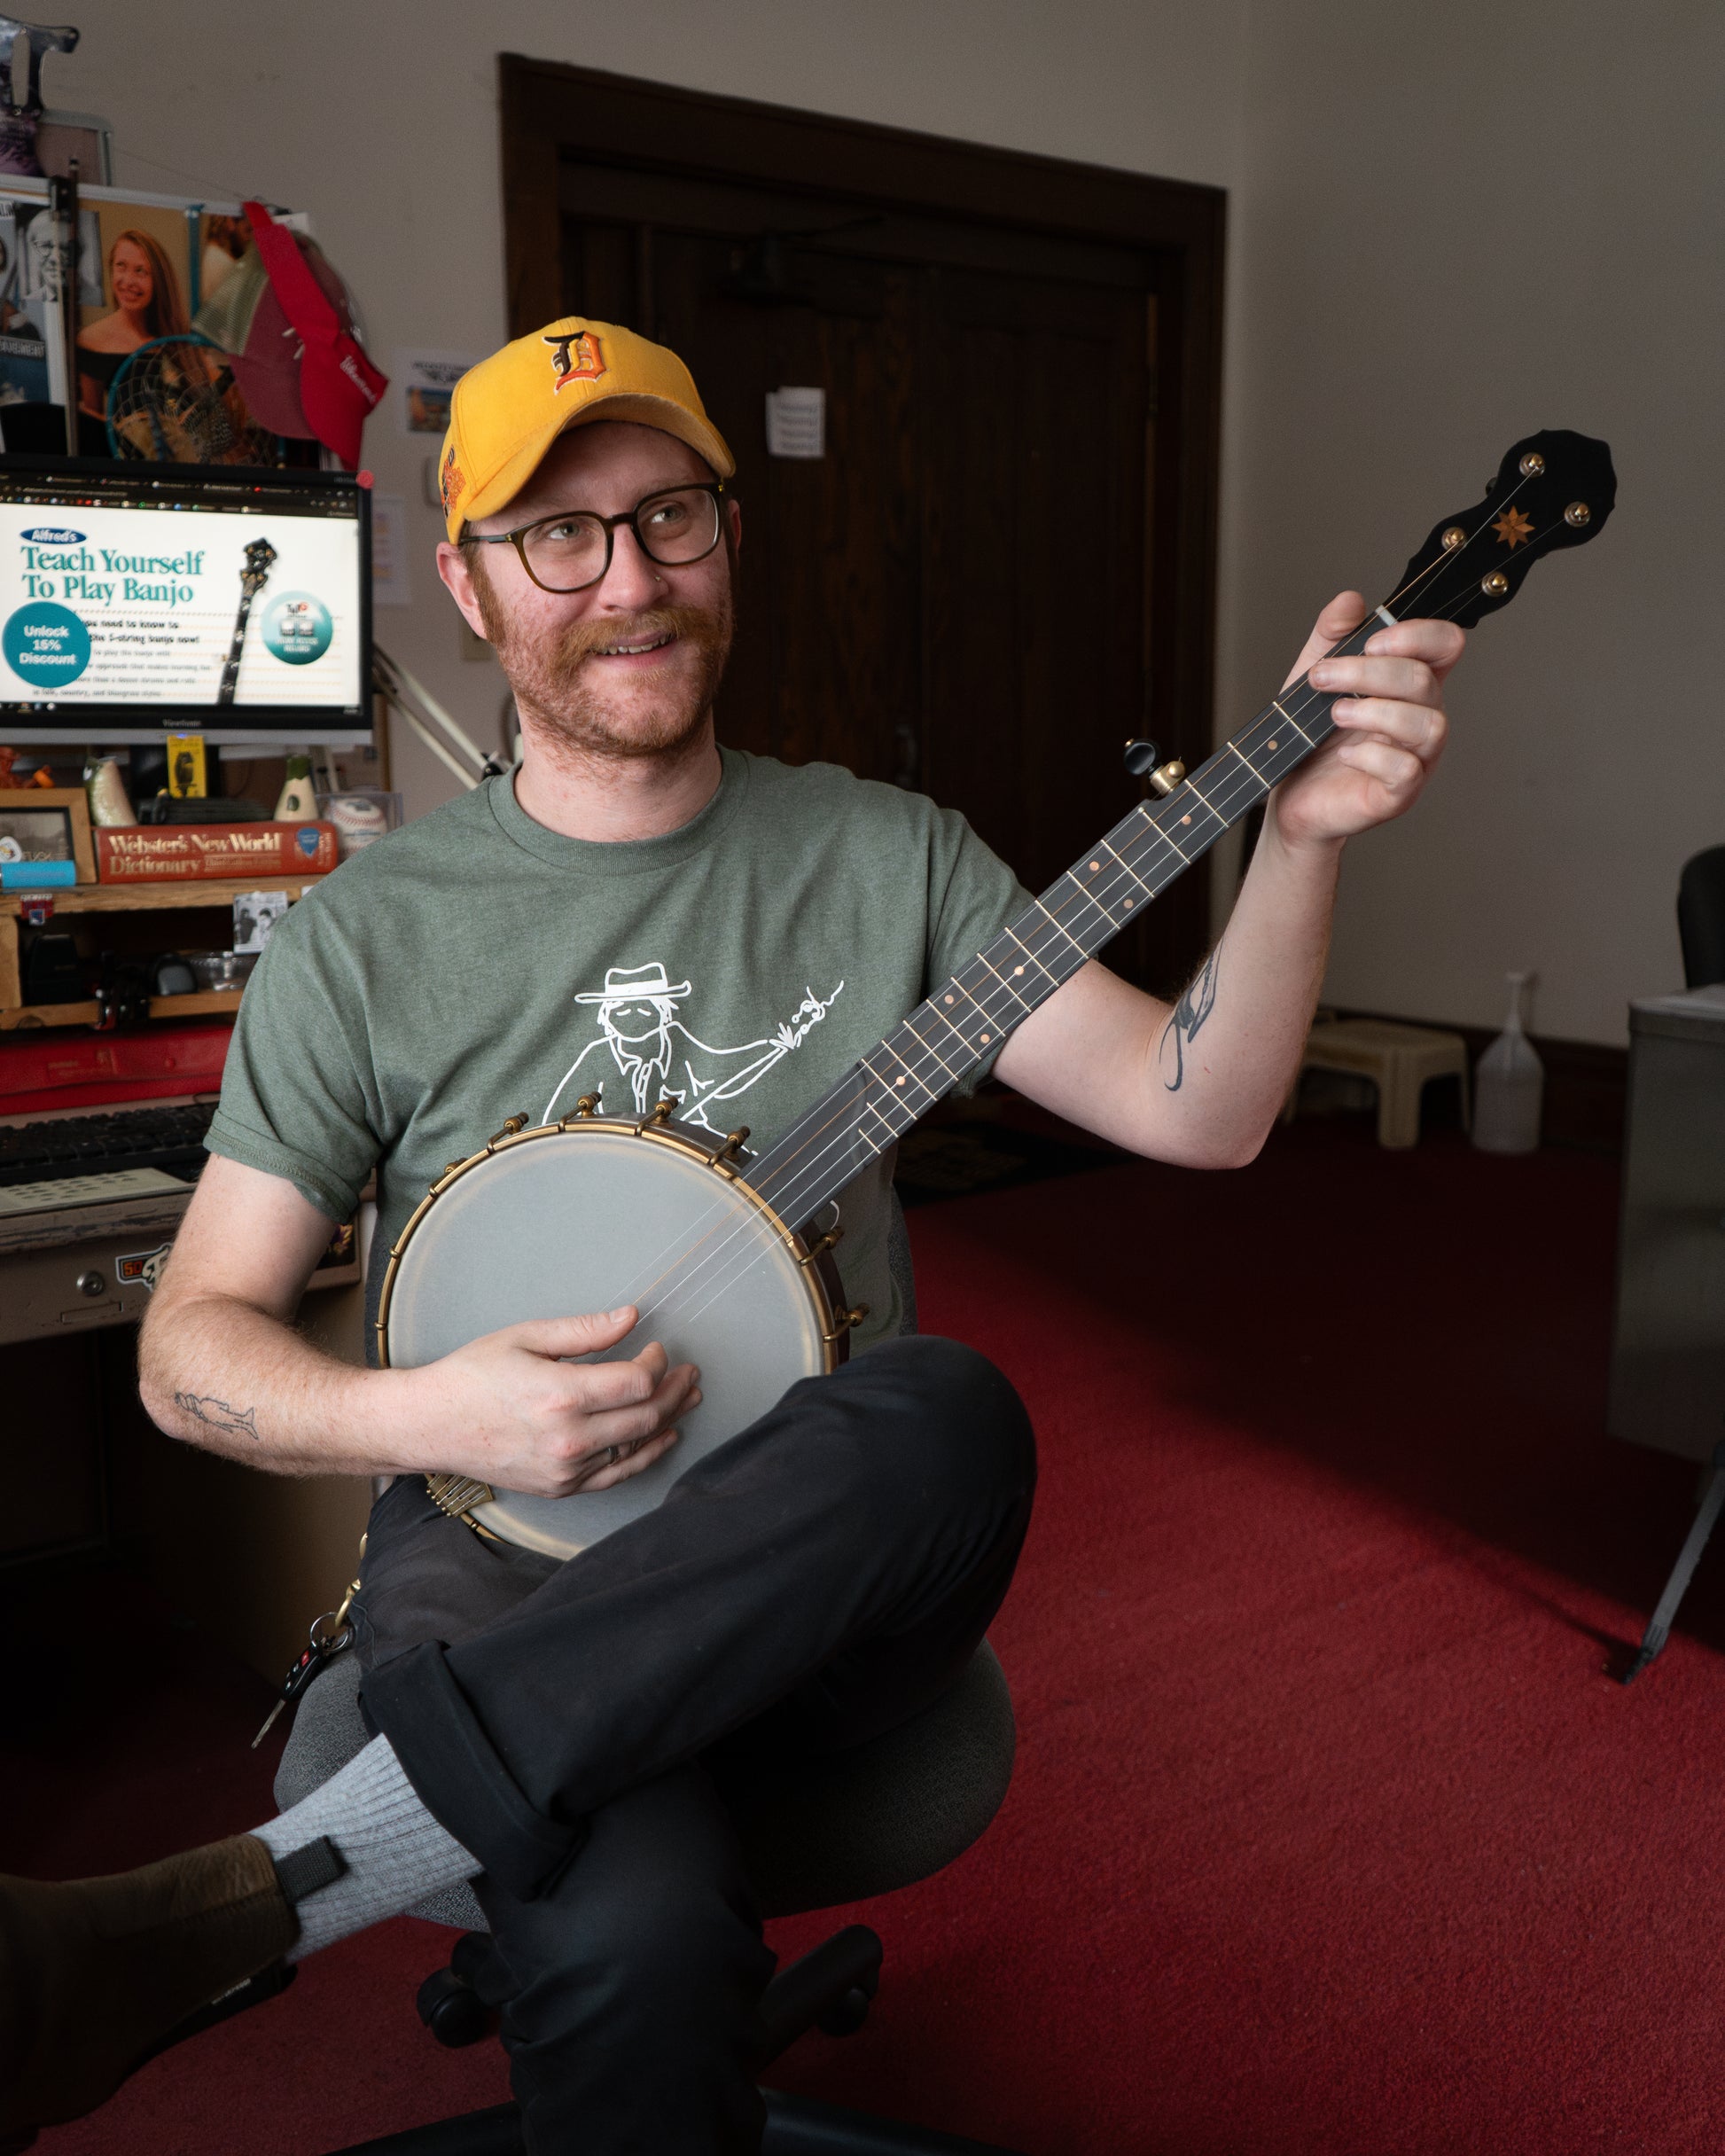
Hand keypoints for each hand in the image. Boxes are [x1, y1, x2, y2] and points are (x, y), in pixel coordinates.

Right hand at [396, 1305, 698, 1498]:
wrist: (431, 1425)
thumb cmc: (473, 1376)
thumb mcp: (526, 1337)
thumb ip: (585, 1331)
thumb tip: (631, 1317)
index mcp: (560, 1395)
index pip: (637, 1382)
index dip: (658, 1364)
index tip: (658, 1350)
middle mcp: (568, 1439)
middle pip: (646, 1416)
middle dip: (675, 1390)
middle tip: (689, 1373)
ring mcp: (565, 1469)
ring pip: (637, 1447)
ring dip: (669, 1420)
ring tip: (688, 1398)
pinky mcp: (560, 1488)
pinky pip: (617, 1475)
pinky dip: (647, 1456)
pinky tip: (665, 1437)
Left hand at [1267, 592, 1463, 851]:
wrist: (1289, 797)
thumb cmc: (1310, 738)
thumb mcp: (1313, 676)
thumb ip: (1331, 636)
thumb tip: (1350, 600)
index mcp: (1409, 684)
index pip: (1445, 644)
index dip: (1419, 634)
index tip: (1372, 640)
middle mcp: (1422, 718)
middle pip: (1423, 680)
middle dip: (1369, 672)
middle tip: (1323, 678)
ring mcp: (1417, 758)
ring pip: (1427, 725)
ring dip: (1375, 712)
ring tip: (1335, 715)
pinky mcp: (1399, 794)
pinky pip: (1406, 770)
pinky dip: (1371, 756)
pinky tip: (1344, 754)